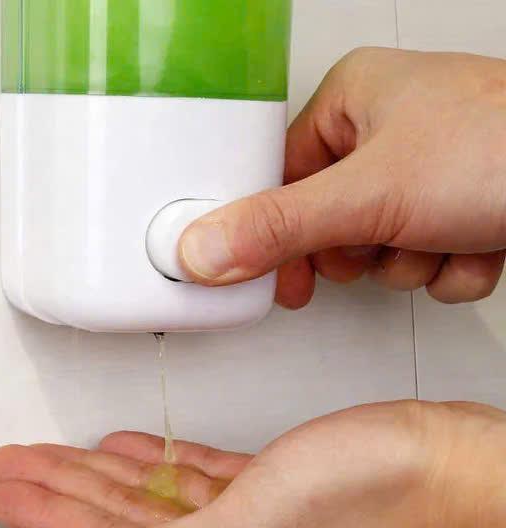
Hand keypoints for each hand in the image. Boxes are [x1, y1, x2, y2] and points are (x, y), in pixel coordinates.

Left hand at [0, 401, 505, 527]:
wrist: (450, 470)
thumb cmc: (376, 502)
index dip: (44, 515)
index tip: (5, 489)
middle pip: (114, 522)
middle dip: (57, 490)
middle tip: (11, 467)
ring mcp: (244, 524)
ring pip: (147, 497)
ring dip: (97, 474)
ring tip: (54, 457)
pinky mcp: (266, 489)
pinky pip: (190, 478)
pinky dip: (155, 465)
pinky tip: (128, 452)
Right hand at [178, 48, 505, 308]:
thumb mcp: (370, 194)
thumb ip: (279, 229)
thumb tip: (204, 250)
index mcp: (353, 102)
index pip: (279, 179)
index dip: (273, 233)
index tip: (271, 273)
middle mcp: (387, 134)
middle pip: (326, 224)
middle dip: (359, 251)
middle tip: (373, 242)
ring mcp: (426, 175)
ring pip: (377, 253)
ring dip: (408, 262)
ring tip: (441, 232)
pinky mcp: (458, 210)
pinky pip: (422, 264)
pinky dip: (447, 268)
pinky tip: (474, 241)